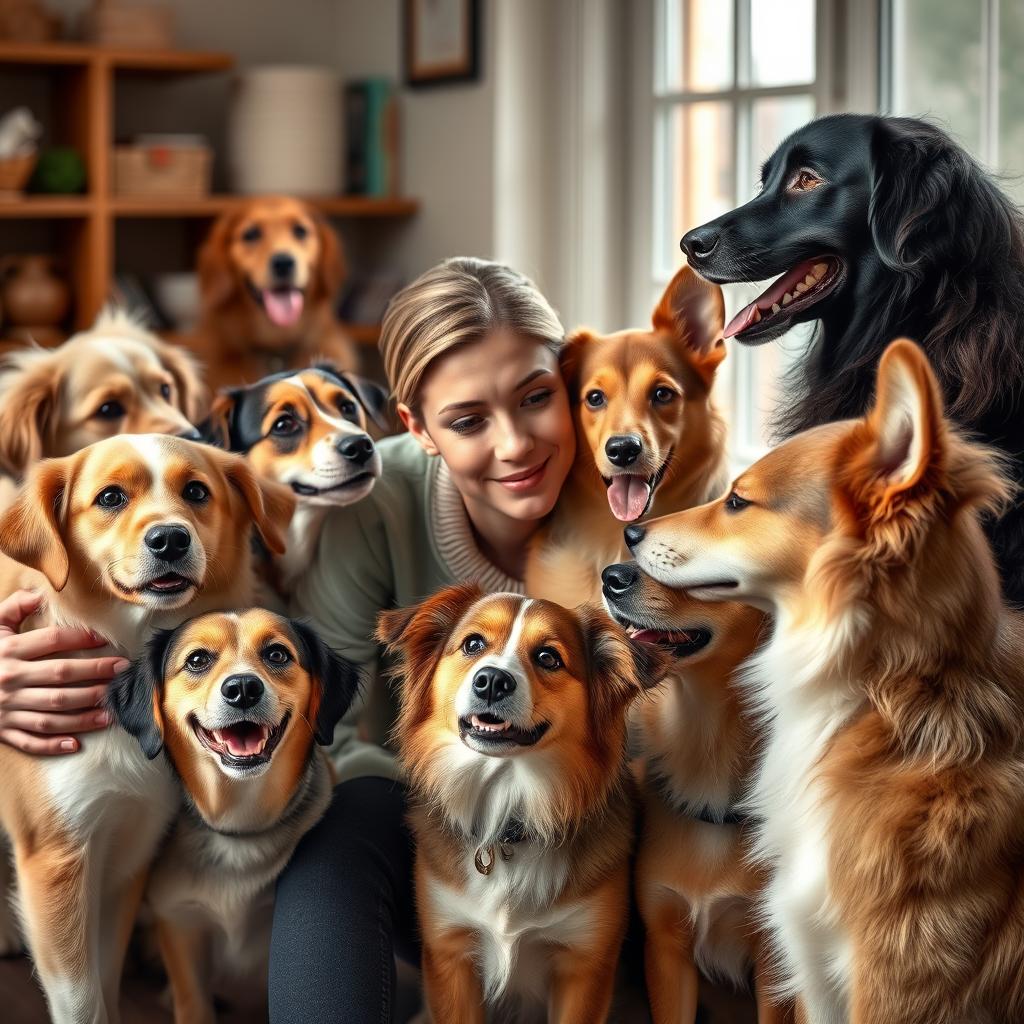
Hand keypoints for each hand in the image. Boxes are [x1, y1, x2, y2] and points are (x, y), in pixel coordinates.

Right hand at [0, 591, 129, 755]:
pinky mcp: (2, 731)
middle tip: (122, 670)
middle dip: (95, 673)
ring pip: (51, 712)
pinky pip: (30, 740)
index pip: (51, 641)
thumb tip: (42, 593)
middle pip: (60, 676)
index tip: (105, 638)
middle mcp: (9, 680)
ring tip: (112, 709)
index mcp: (8, 651)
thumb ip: (14, 607)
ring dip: (84, 712)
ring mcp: (6, 708)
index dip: (80, 638)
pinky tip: (77, 744)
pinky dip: (52, 744)